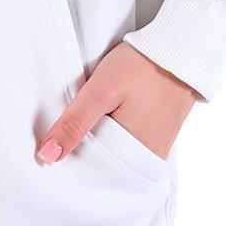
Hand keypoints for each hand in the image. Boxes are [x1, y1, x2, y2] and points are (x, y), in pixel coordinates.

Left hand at [35, 43, 200, 164]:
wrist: (179, 50)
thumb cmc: (141, 67)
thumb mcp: (100, 91)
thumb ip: (74, 124)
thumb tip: (47, 156)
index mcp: (132, 156)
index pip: (92, 175)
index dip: (69, 164)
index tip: (50, 154)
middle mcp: (147, 159)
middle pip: (106, 168)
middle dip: (84, 157)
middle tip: (62, 139)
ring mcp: (156, 147)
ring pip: (118, 156)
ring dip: (99, 145)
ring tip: (84, 127)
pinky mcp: (161, 135)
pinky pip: (132, 146)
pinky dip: (116, 138)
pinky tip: (106, 121)